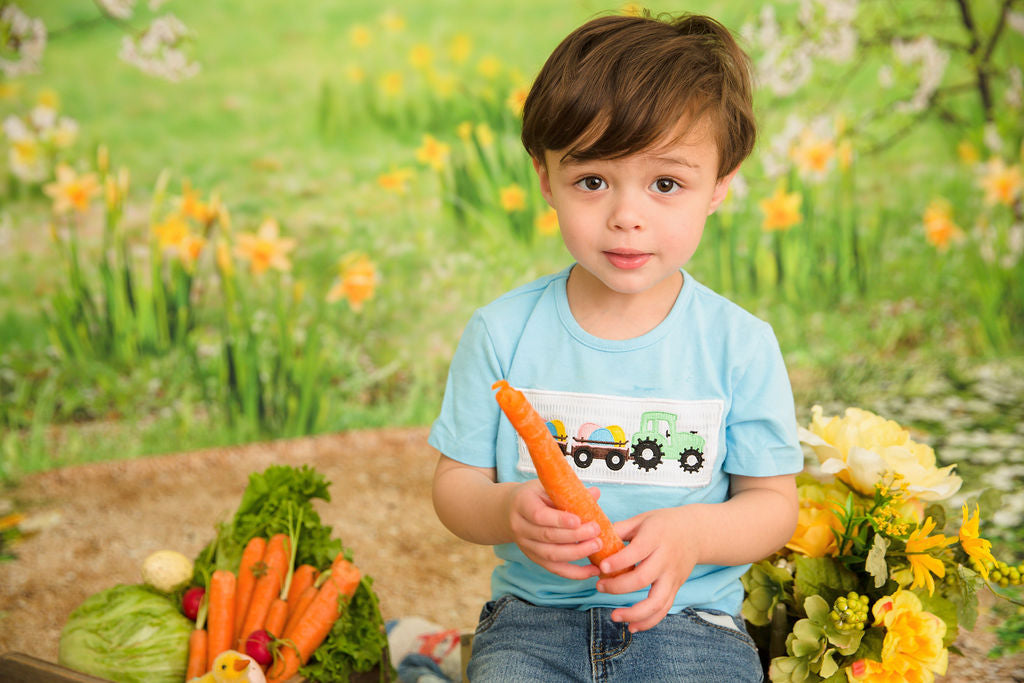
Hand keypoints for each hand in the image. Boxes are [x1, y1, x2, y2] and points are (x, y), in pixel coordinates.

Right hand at [507, 480, 602, 579]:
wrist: (510, 511)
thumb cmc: (533, 496)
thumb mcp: (546, 487)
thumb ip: (568, 492)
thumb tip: (595, 493)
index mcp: (522, 504)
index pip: (539, 515)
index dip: (559, 520)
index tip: (578, 520)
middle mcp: (521, 527)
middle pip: (548, 536)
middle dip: (575, 536)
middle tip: (596, 531)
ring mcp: (526, 545)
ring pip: (552, 555)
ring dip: (577, 553)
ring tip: (597, 546)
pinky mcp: (535, 558)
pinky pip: (555, 569)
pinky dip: (575, 573)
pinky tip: (592, 570)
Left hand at [595, 507, 699, 632]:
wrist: (696, 532)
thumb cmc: (662, 524)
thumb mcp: (642, 519)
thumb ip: (619, 529)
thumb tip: (594, 540)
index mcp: (655, 537)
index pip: (636, 552)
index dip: (617, 562)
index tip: (601, 568)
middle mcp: (666, 558)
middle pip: (643, 579)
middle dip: (618, 587)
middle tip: (599, 586)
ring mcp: (672, 576)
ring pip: (656, 601)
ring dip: (634, 614)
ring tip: (614, 617)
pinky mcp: (676, 588)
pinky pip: (663, 609)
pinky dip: (648, 622)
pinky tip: (632, 627)